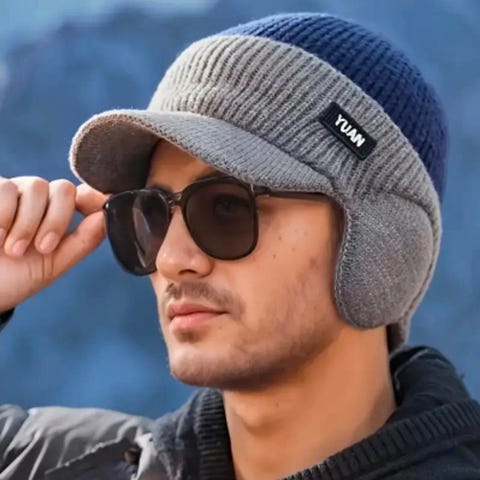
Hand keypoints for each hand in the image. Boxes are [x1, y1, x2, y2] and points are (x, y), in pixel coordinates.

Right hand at [0, 177, 109, 311]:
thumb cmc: (14, 277)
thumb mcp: (54, 263)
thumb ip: (84, 239)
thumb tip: (109, 215)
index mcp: (56, 215)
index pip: (82, 195)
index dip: (92, 199)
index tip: (92, 213)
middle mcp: (37, 199)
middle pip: (63, 189)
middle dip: (56, 220)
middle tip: (41, 248)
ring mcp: (12, 192)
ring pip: (36, 186)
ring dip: (27, 223)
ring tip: (12, 250)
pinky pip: (4, 187)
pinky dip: (4, 215)